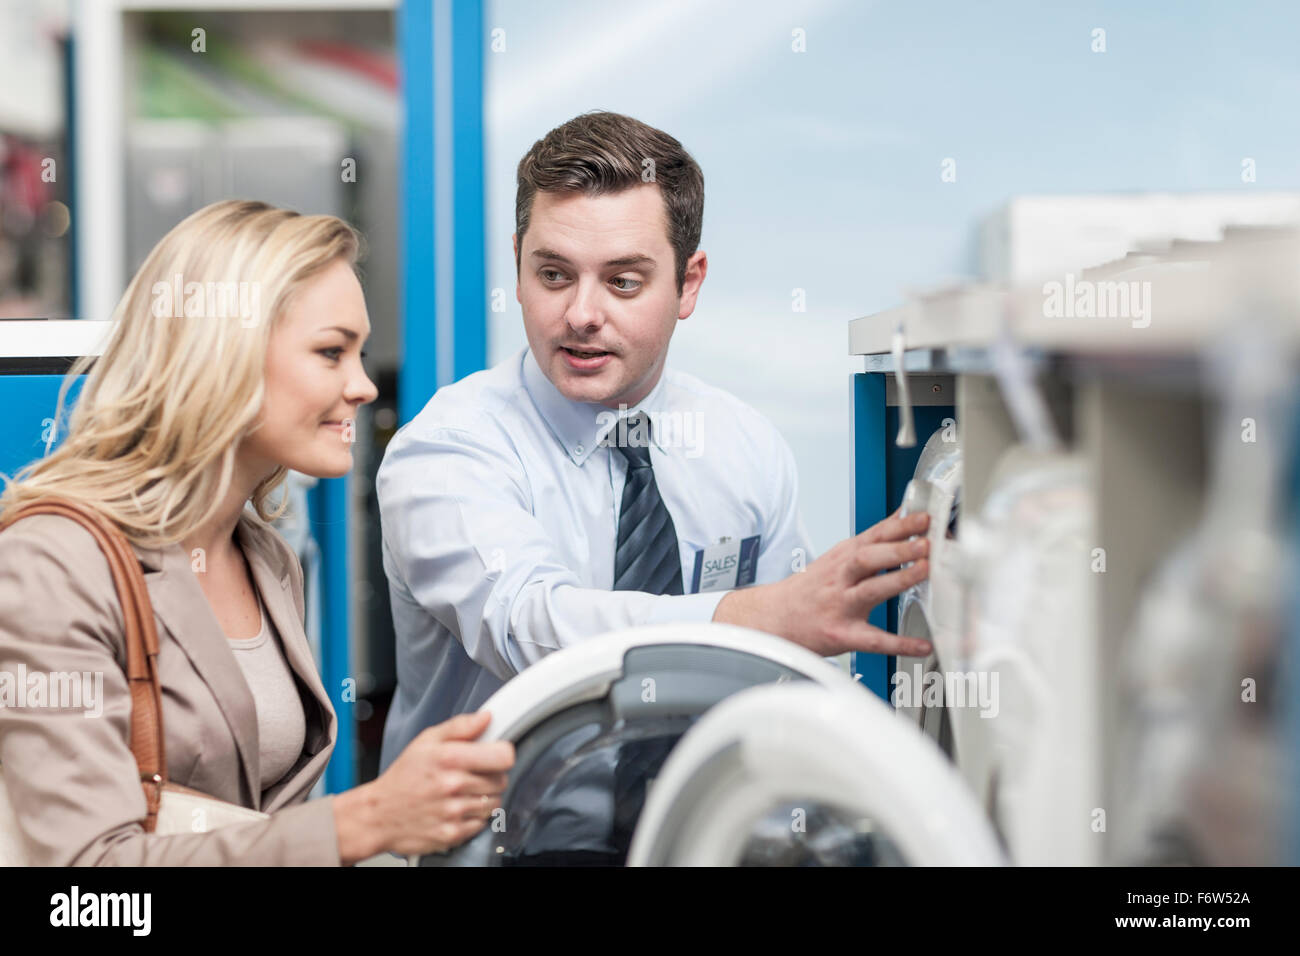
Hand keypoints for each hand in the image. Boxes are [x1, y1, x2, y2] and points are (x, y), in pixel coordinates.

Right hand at [335, 710, 513, 861]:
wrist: (378, 815)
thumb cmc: (403, 776)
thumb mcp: (426, 741)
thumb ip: (460, 727)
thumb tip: (486, 718)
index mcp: (448, 758)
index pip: (503, 756)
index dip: (503, 754)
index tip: (495, 755)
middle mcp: (452, 786)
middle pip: (501, 780)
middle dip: (492, 775)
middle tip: (473, 774)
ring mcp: (453, 812)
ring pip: (494, 803)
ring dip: (484, 797)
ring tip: (463, 792)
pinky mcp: (452, 834)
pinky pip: (481, 824)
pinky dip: (474, 817)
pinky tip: (457, 809)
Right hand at [714, 510, 933, 657]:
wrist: (773, 618)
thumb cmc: (810, 590)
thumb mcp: (836, 558)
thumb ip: (871, 542)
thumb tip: (901, 518)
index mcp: (843, 558)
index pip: (874, 535)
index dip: (900, 524)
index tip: (924, 516)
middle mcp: (842, 578)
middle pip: (869, 557)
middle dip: (898, 548)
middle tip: (925, 542)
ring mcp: (841, 606)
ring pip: (870, 590)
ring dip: (898, 579)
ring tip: (924, 570)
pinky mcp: (842, 635)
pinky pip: (874, 640)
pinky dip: (899, 644)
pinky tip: (921, 645)